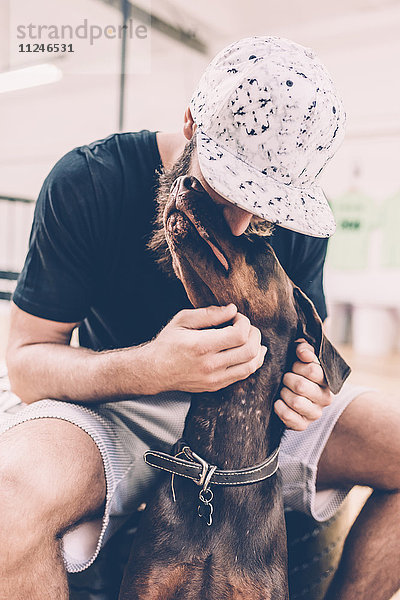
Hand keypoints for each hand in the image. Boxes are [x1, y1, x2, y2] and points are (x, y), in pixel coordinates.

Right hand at [148, 304, 266, 393]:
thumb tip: (232, 309)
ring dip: (257, 349)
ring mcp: (214, 379)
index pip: (239, 335)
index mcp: (202, 346)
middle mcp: (210, 365)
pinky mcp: (216, 386)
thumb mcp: (183, 320)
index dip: (244, 322)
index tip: (236, 317)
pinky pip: (243, 375)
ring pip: (251, 365)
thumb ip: (209, 314)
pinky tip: (251, 352)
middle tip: (246, 326)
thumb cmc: (167, 342)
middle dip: (254, 334)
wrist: (154, 371)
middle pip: (250, 350)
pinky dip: (252, 362)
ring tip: (251, 338)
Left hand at [274, 338, 330, 430]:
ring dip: (283, 393)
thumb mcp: (301, 357)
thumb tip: (302, 352)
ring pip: (295, 401)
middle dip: (287, 379)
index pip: (313, 370)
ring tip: (283, 390)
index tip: (293, 365)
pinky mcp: (303, 425)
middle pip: (301, 386)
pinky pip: (288, 416)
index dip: (297, 366)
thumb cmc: (296, 373)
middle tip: (285, 378)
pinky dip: (279, 407)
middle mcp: (325, 398)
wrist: (289, 394)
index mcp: (327, 381)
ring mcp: (315, 413)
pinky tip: (278, 402)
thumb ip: (304, 349)